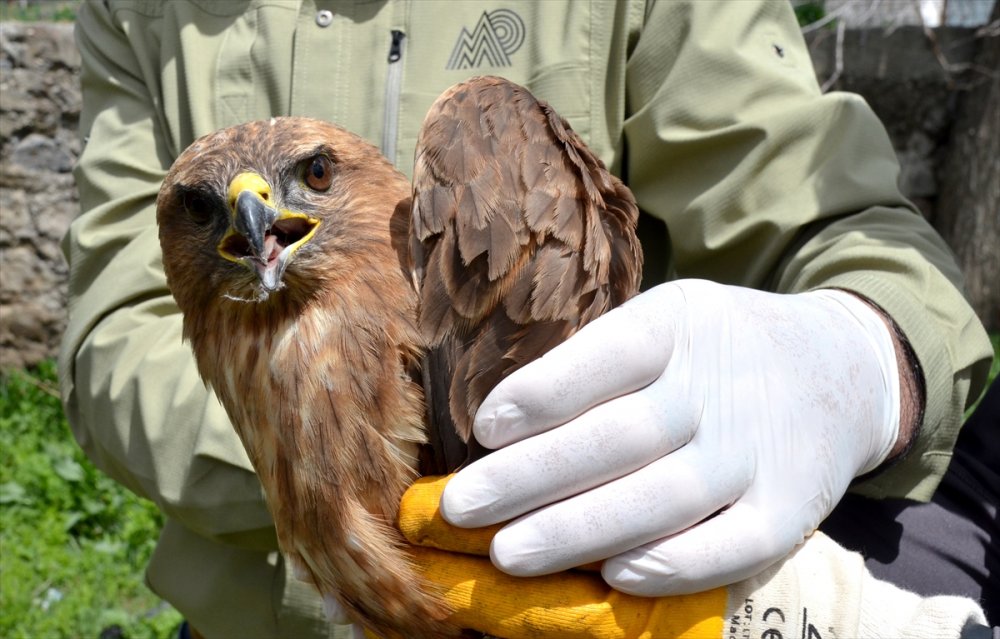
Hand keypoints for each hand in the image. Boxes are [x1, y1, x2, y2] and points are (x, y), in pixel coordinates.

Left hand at [440, 280, 900, 595]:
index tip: (483, 430)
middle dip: (530, 478)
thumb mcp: (667, 319)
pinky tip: (612, 576)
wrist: (837, 368)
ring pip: (660, 498)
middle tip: (461, 508)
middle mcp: (719, 385)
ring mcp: (756, 451)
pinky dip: (672, 566)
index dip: (540, 395)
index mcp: (679, 324)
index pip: (603, 357)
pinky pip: (730, 547)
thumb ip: (600, 361)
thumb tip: (505, 422)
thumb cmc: (717, 349)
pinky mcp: (790, 508)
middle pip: (617, 437)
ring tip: (506, 553)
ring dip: (577, 532)